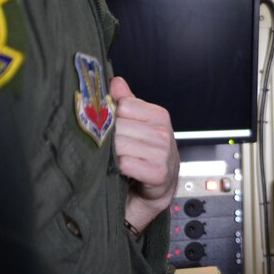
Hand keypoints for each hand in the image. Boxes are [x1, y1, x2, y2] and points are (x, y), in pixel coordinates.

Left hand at [110, 76, 178, 230]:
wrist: (152, 193)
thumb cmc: (142, 158)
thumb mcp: (135, 126)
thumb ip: (126, 103)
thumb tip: (115, 80)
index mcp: (159, 115)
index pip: (122, 106)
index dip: (111, 119)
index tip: (111, 130)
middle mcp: (164, 132)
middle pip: (118, 126)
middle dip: (109, 140)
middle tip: (110, 151)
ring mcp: (163, 152)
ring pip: (119, 145)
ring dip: (111, 157)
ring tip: (115, 162)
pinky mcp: (159, 172)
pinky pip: (125, 163)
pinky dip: (118, 170)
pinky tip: (121, 173)